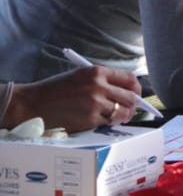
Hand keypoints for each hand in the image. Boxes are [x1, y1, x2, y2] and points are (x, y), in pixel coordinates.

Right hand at [6, 66, 141, 131]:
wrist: (32, 104)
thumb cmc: (55, 90)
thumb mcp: (79, 77)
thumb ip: (101, 81)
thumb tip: (123, 90)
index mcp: (96, 72)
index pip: (128, 78)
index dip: (136, 88)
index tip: (136, 94)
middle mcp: (98, 86)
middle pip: (130, 96)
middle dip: (134, 104)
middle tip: (131, 109)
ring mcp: (95, 103)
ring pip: (123, 111)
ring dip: (125, 116)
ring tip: (120, 117)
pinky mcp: (90, 119)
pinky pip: (109, 122)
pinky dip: (110, 123)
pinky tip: (106, 122)